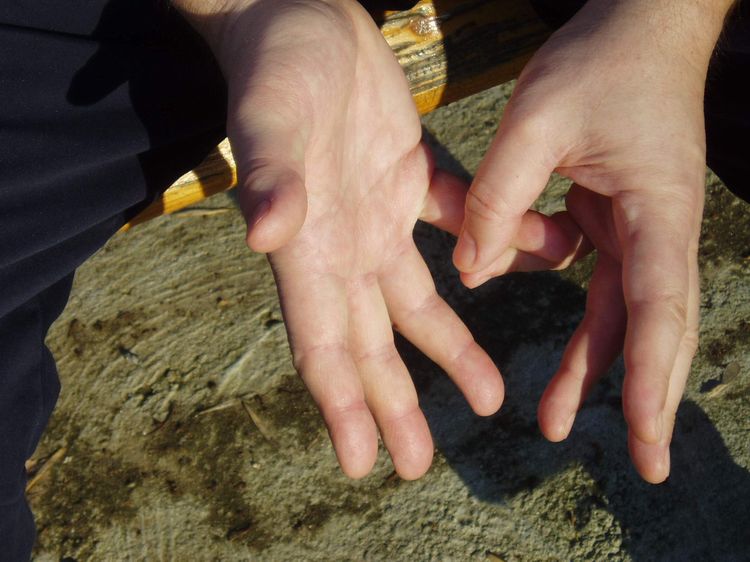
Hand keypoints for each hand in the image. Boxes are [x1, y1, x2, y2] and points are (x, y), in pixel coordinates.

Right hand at [176, 0, 573, 478]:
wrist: (299, 18)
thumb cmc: (276, 68)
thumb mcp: (271, 119)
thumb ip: (269, 177)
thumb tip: (265, 234)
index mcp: (309, 245)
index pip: (322, 341)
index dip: (341, 404)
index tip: (361, 461)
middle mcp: (343, 244)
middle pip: (370, 340)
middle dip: (392, 403)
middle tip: (418, 462)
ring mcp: (378, 216)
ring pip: (415, 301)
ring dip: (448, 350)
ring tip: (487, 397)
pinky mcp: (410, 180)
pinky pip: (457, 227)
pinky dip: (490, 250)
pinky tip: (528, 264)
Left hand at [453, 0, 733, 481]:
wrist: (640, 25)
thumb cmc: (602, 60)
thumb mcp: (538, 119)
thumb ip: (500, 197)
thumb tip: (471, 273)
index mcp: (656, 209)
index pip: (661, 306)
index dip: (650, 373)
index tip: (644, 435)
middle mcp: (658, 228)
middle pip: (655, 326)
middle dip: (643, 395)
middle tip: (643, 464)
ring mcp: (640, 226)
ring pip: (622, 313)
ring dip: (596, 365)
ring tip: (555, 420)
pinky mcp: (614, 218)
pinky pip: (598, 279)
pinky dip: (580, 315)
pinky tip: (546, 329)